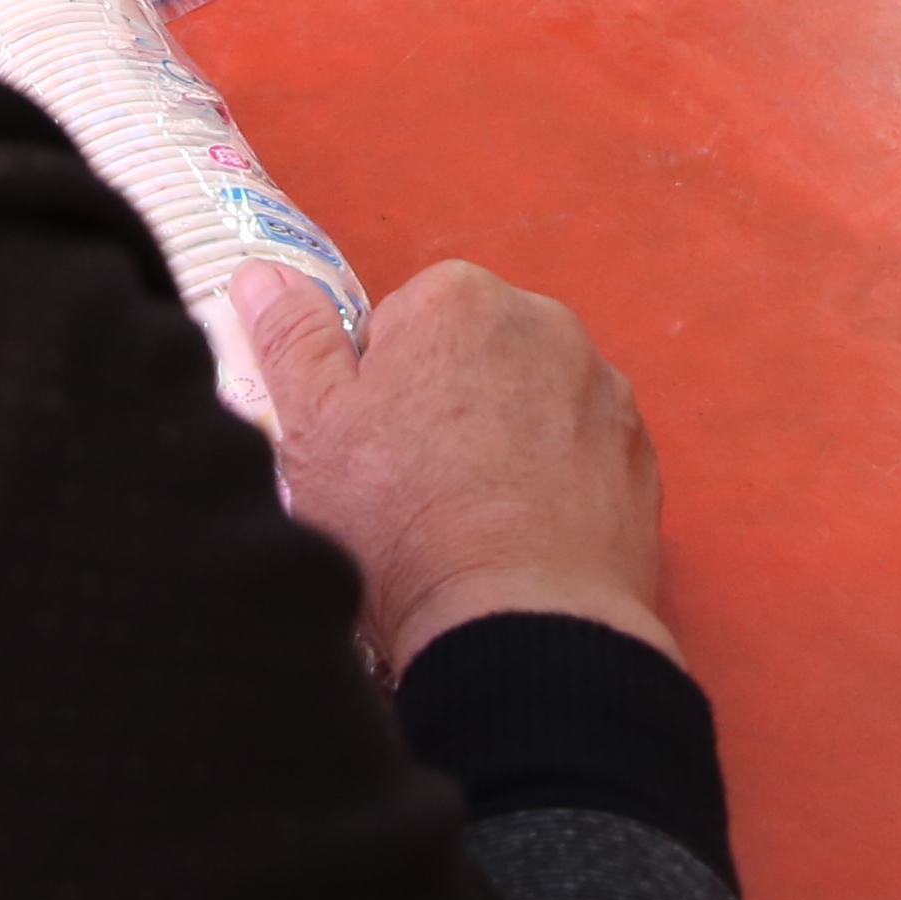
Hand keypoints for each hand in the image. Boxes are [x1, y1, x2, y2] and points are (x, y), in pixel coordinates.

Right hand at [238, 260, 677, 670]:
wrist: (522, 624)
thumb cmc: (403, 522)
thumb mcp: (313, 428)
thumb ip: (291, 338)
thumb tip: (262, 275)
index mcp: (456, 296)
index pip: (397, 324)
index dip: (374, 390)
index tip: (372, 451)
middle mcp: (541, 320)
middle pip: (468, 354)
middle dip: (443, 403)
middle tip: (415, 487)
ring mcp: (601, 386)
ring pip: (528, 400)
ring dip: (504, 439)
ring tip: (471, 520)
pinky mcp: (638, 450)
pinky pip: (580, 448)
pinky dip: (556, 478)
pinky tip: (525, 534)